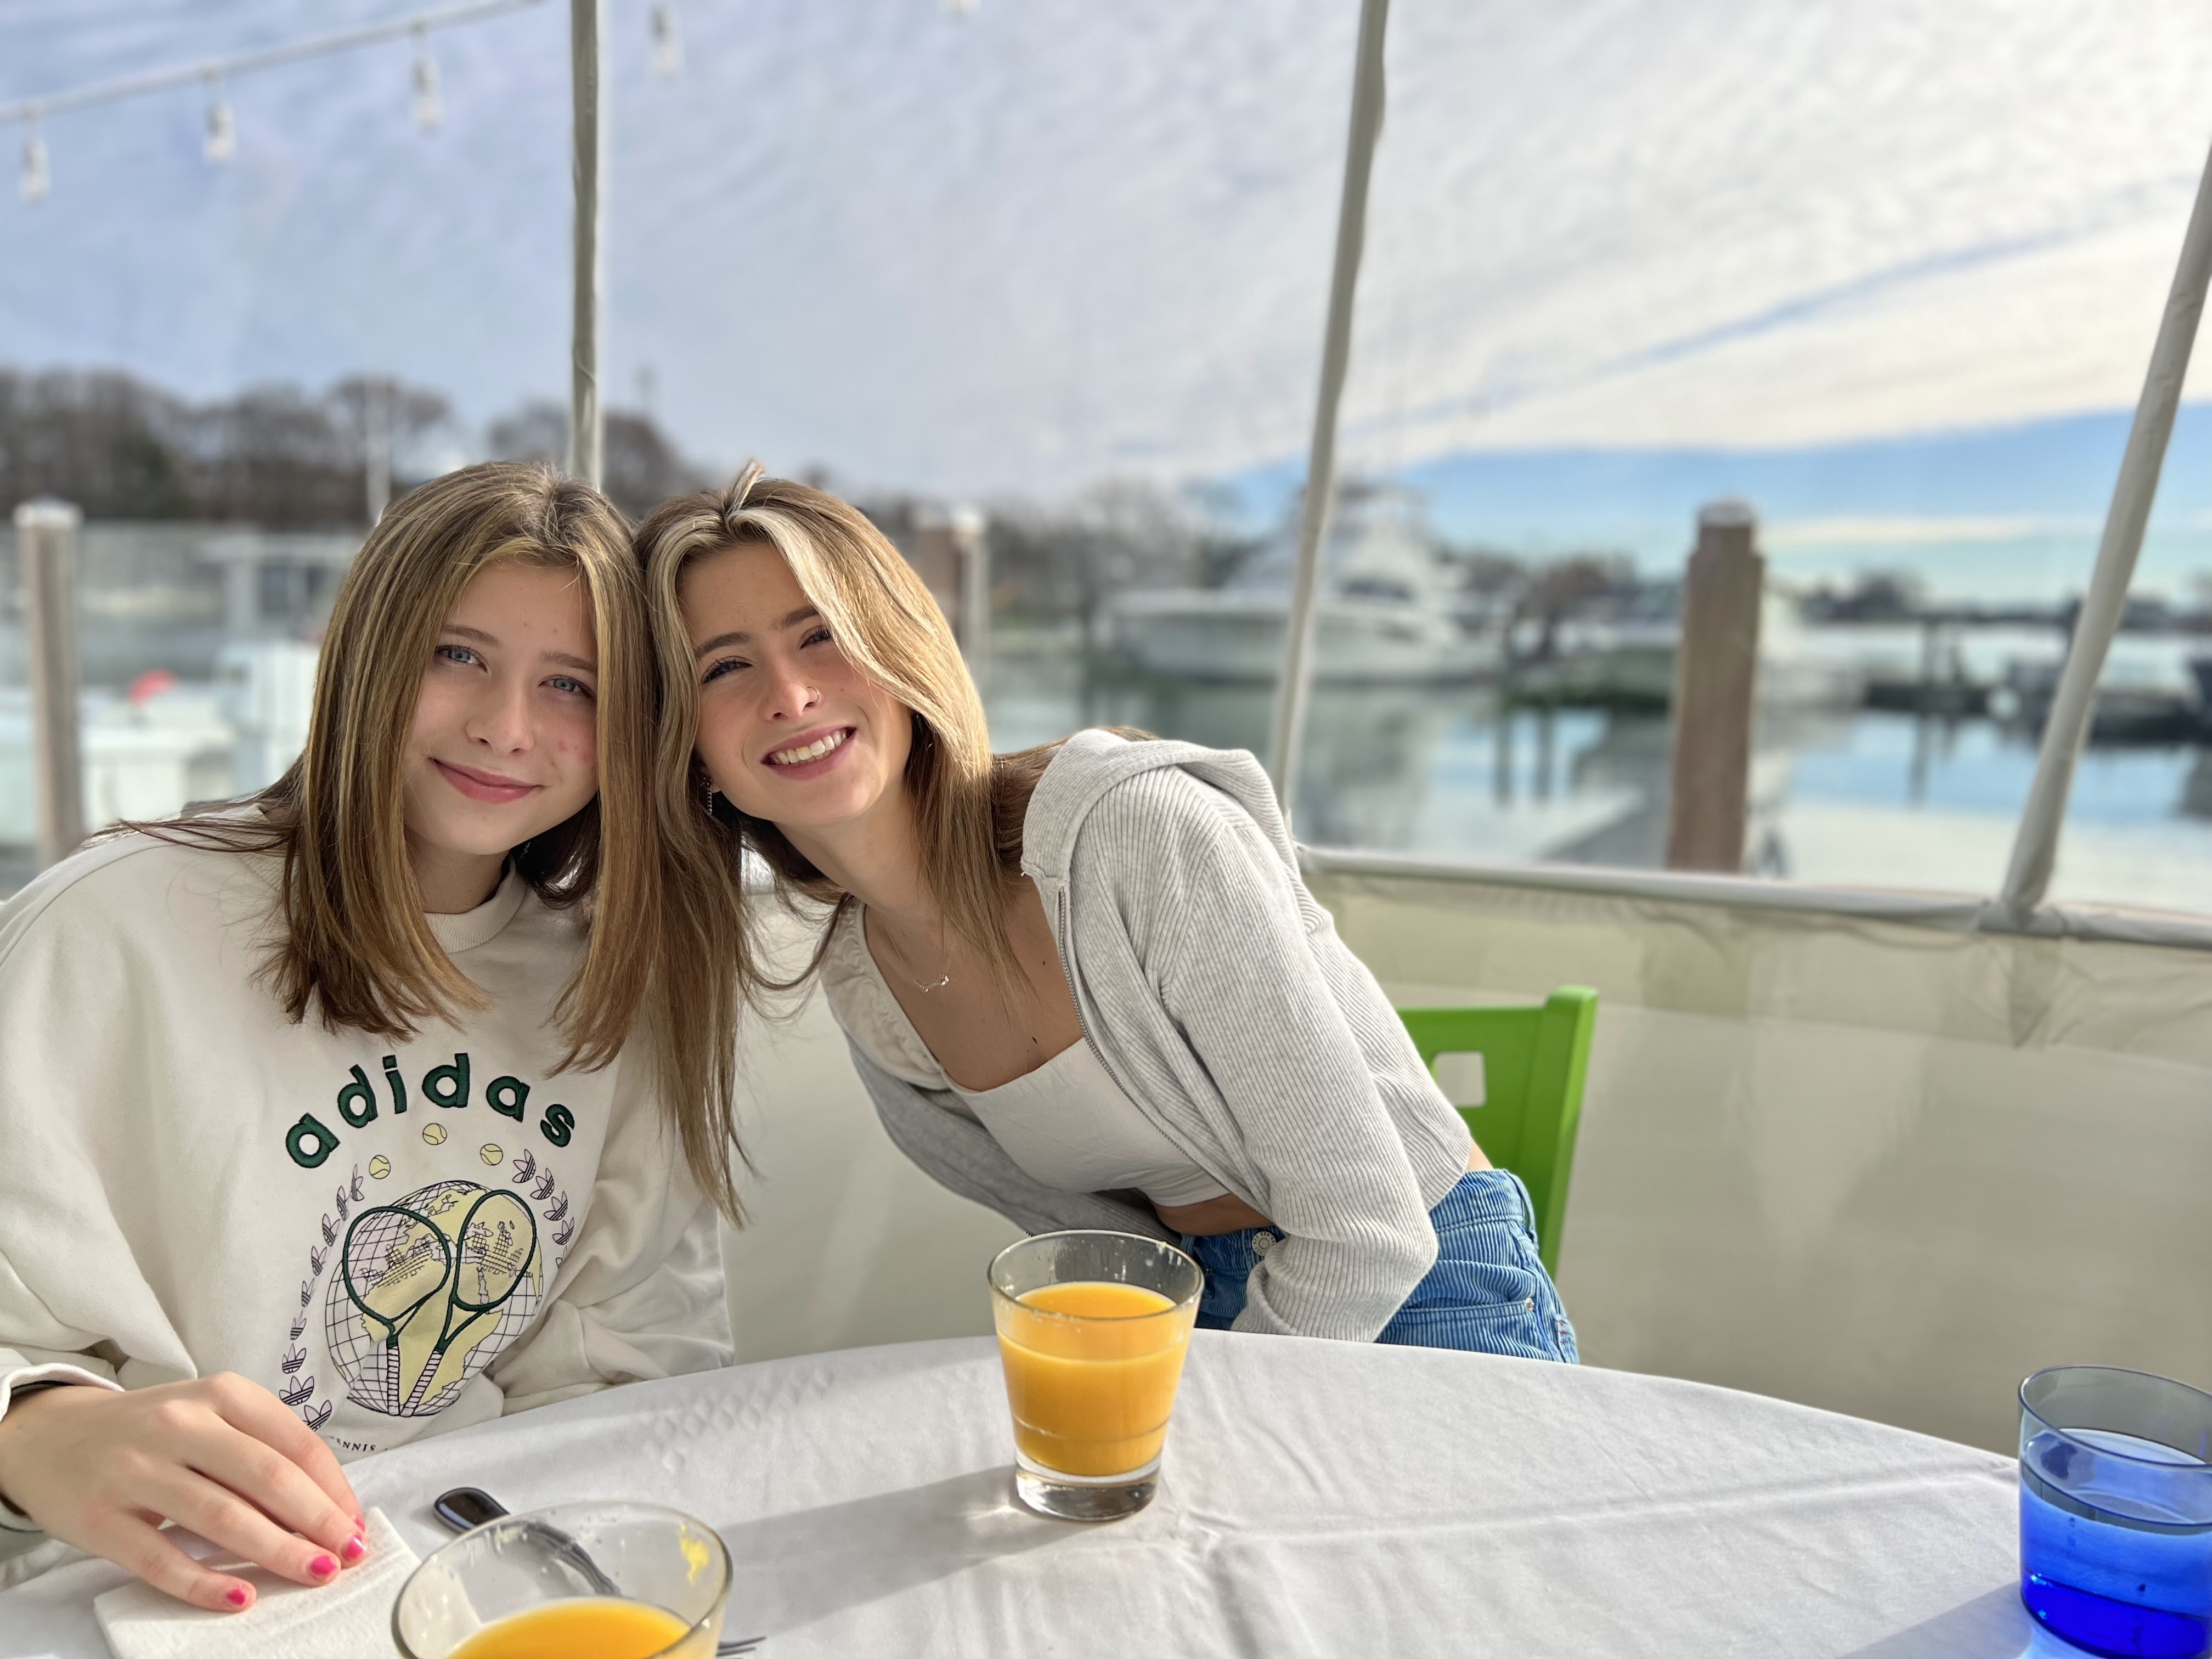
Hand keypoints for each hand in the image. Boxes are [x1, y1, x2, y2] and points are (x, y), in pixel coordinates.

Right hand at [0, 1374, 367, 1611]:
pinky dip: (203, 1582)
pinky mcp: (99, 1518)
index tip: (357, 1524)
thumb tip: (328, 1506)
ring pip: (220, 1515)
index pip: (295, 1442)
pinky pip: (159, 1557)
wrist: (50, 1436)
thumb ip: (261, 1450)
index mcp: (220, 1395)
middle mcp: (180, 1424)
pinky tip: (240, 1597)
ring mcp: (136, 1470)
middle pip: (265, 1477)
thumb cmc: (150, 1432)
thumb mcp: (209, 1417)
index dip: (333, 1488)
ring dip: (276, 1549)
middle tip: (348, 1555)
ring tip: (314, 1573)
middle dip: (317, 1520)